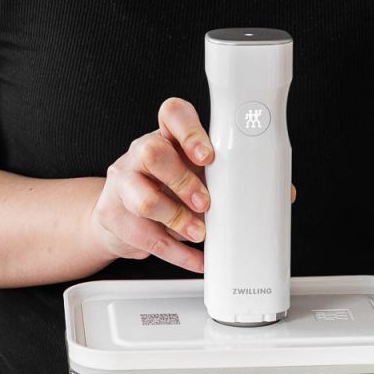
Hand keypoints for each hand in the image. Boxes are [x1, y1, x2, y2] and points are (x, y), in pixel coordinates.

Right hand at [87, 98, 213, 272]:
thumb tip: (262, 192)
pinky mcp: (112, 214)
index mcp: (165, 135)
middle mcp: (139, 152)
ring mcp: (122, 182)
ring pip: (144, 199)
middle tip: (205, 203)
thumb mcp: (192, 172)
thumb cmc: (167, 188)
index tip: (208, 156)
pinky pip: (146, 236)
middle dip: (184, 181)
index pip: (172, 114)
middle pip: (153, 152)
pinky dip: (177, 254)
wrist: (121, 214)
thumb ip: (218, 175)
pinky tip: (196, 259)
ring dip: (178, 219)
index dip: (190, 132)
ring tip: (197, 233)